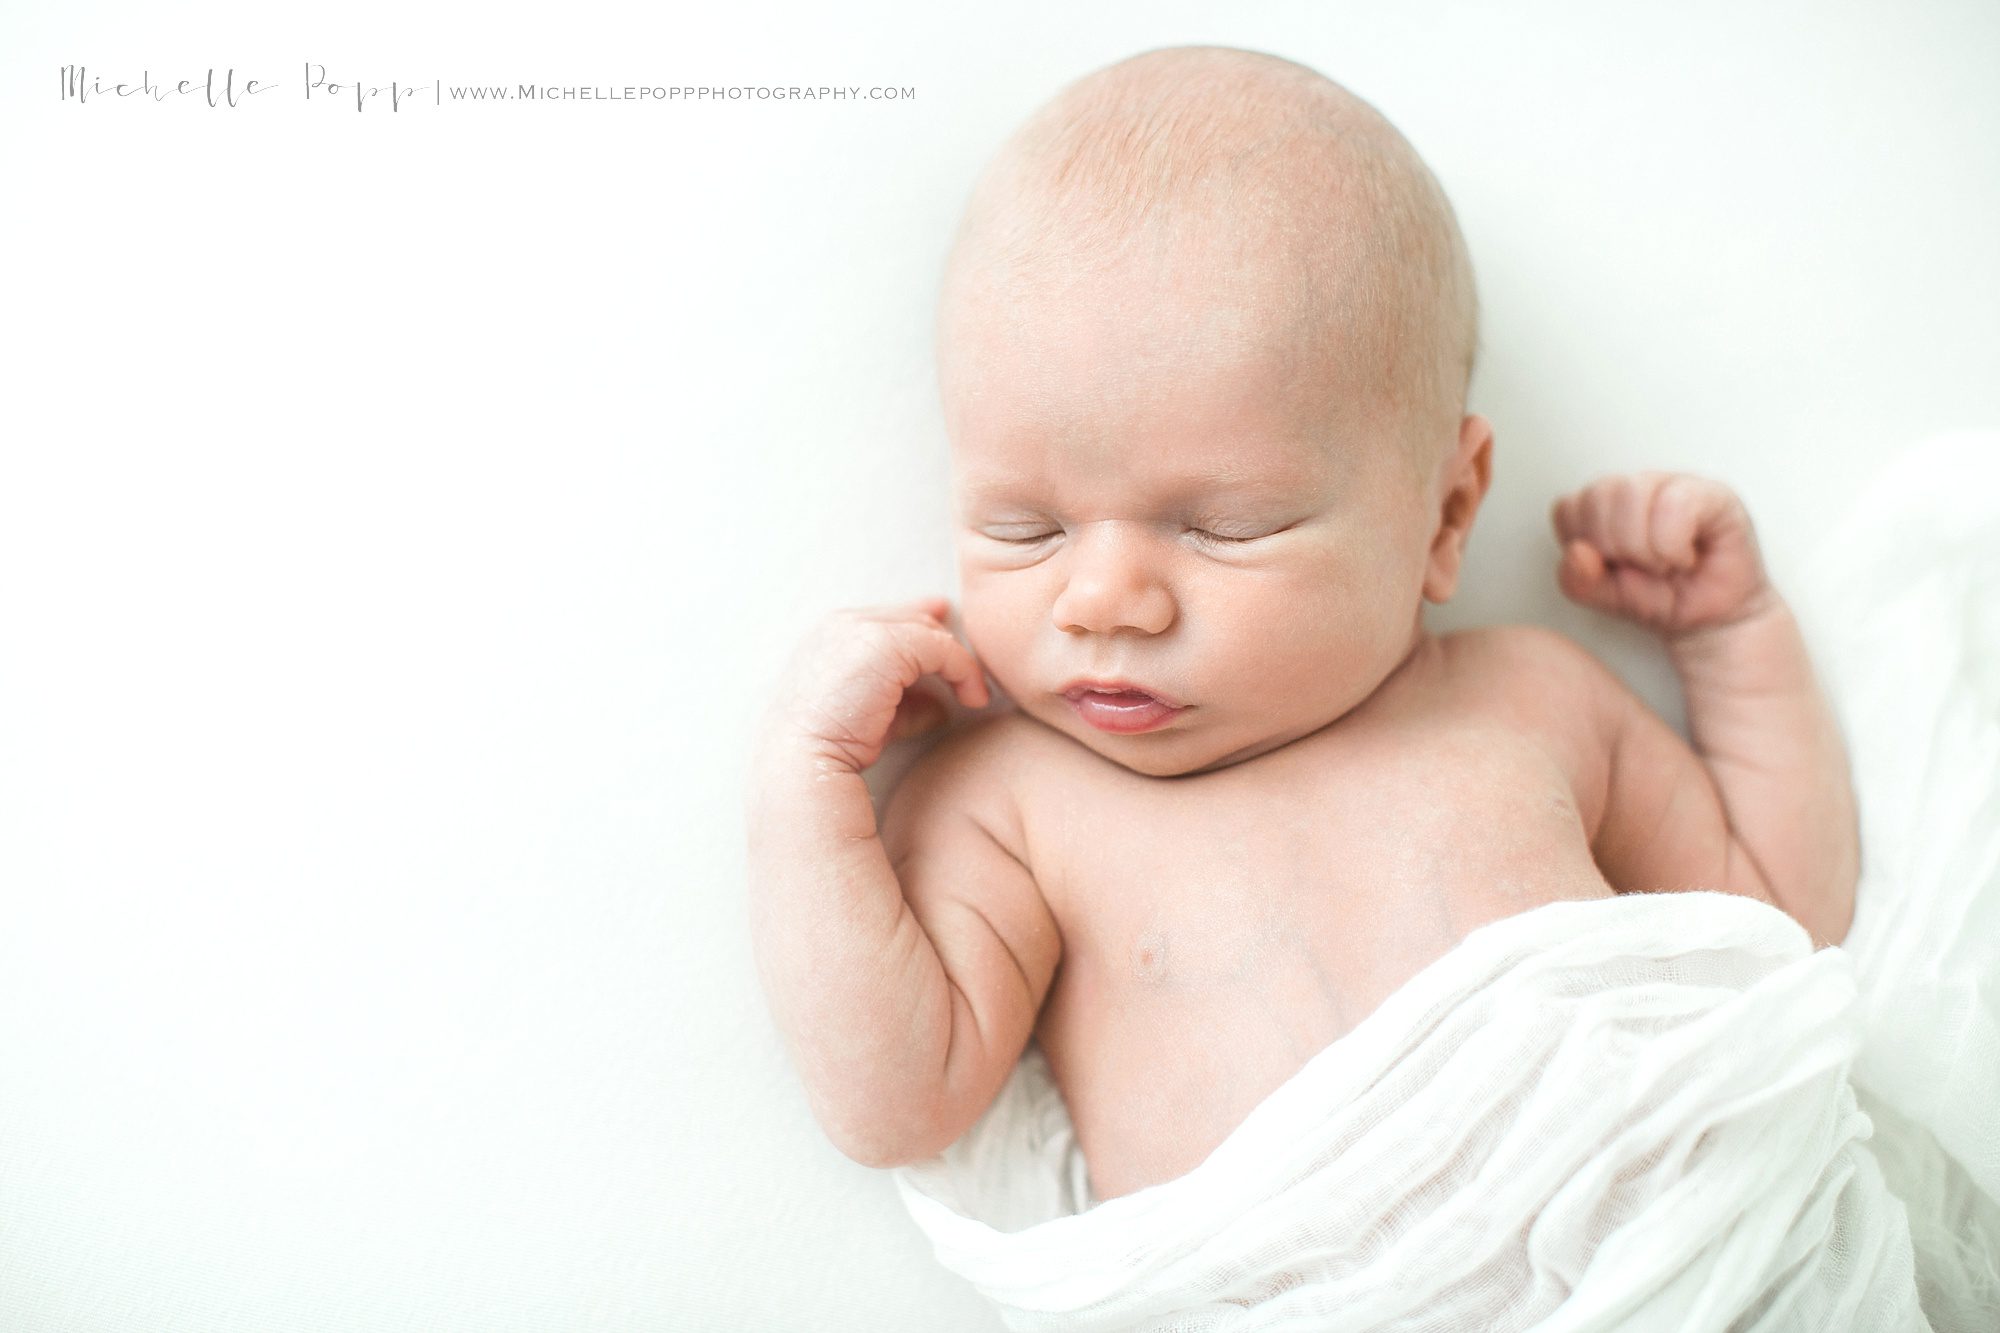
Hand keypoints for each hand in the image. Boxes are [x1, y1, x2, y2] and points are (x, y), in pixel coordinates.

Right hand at [760, 596, 991, 773]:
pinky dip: (963, 671)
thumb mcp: (871, 717)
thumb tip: (942, 708)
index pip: (886, 617)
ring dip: (957, 662)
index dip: (921, 618)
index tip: (948, 627)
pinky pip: (942, 648)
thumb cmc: (833, 746)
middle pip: (911, 619)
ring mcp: (862, 628)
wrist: (807, 760)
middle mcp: (843, 623)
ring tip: (974, 695)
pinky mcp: (885, 643)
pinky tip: (973, 698)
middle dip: (943, 644)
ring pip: (929, 630)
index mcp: (830, 635)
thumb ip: (905, 703)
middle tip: (970, 678)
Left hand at [1550, 472, 1774, 635]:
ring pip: (1631, 492)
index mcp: (1603, 507)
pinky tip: (1684, 558)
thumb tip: (1576, 552)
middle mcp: (1636, 488)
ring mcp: (1673, 484)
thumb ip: (1579, 579)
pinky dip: (1672, 544)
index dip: (1585, 545)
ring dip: (1643, 546)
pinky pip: (1674, 503)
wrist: (1712, 620)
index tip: (1611, 568)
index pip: (1568, 508)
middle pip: (1597, 496)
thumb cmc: (1662, 599)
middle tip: (1640, 569)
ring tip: (1663, 564)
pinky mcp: (1712, 494)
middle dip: (1613, 547)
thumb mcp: (1607, 597)